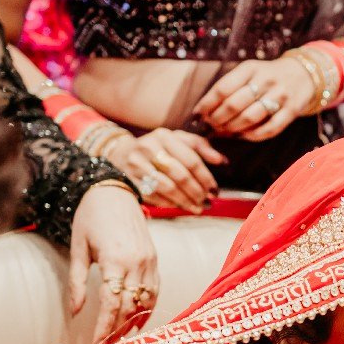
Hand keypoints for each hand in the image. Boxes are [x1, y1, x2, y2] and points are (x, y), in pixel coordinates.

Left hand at [69, 182, 159, 343]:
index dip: (104, 328)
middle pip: (130, 308)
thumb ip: (77, 282)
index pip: (112, 304)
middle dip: (117, 331)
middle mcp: (137, 263)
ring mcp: (150, 261)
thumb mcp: (78, 249)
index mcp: (116, 260)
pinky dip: (147, 309)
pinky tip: (136, 321)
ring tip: (119, 340)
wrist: (113, 191)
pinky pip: (155, 291)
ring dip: (133, 324)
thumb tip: (75, 312)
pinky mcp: (155, 260)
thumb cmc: (90, 216)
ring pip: (146, 302)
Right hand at [107, 127, 224, 214]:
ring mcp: (137, 165)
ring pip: (168, 188)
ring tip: (198, 207)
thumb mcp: (177, 140)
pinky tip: (181, 206)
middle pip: (180, 175)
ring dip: (186, 201)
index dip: (206, 177)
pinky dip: (170, 204)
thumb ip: (200, 146)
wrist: (121, 154)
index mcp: (164, 136)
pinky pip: (154, 196)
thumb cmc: (157, 148)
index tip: (215, 190)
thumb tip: (222, 161)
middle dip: (197, 191)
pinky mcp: (129, 180)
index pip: (191, 159)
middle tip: (207, 201)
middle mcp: (148, 148)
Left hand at [191, 54, 318, 140]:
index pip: (222, 88)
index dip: (207, 104)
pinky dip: (252, 136)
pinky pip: (269, 129)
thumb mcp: (249, 71)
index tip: (198, 114)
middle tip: (211, 125)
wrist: (303, 74)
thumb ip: (229, 87)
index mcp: (250, 68)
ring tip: (224, 131)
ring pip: (250, 118)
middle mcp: (266, 80)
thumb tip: (202, 111)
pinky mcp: (292, 111)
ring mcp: (280, 96)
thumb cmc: (266, 76)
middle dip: (217, 119)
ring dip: (232, 128)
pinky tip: (242, 135)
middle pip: (234, 105)